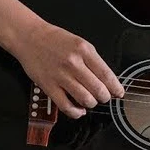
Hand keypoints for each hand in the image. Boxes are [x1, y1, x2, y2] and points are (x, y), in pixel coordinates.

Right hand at [10, 18, 124, 118]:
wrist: (30, 38)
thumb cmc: (55, 40)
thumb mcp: (79, 43)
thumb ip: (92, 60)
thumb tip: (106, 80)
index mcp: (84, 50)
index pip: (106, 74)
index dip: (115, 87)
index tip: (119, 93)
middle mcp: (73, 63)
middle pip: (98, 89)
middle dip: (104, 97)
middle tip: (104, 97)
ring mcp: (61, 76)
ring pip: (85, 99)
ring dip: (91, 104)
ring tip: (90, 101)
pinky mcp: (49, 86)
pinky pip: (66, 106)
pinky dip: (76, 112)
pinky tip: (79, 110)